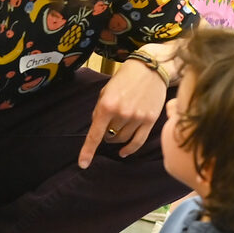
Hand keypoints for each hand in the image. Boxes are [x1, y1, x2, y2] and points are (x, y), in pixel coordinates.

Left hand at [77, 47, 172, 168]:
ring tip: (118, 128)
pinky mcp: (150, 120)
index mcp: (107, 105)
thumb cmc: (125, 78)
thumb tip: (98, 128)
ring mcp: (137, 118)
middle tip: (109, 126)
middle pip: (110, 137)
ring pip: (122, 140)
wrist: (150, 68)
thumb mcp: (106, 91)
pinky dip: (129, 149)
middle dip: (106, 134)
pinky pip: (138, 142)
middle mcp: (122, 113)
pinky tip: (123, 152)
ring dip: (117, 138)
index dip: (87, 151)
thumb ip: (100, 110)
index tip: (83, 164)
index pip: (95, 134)